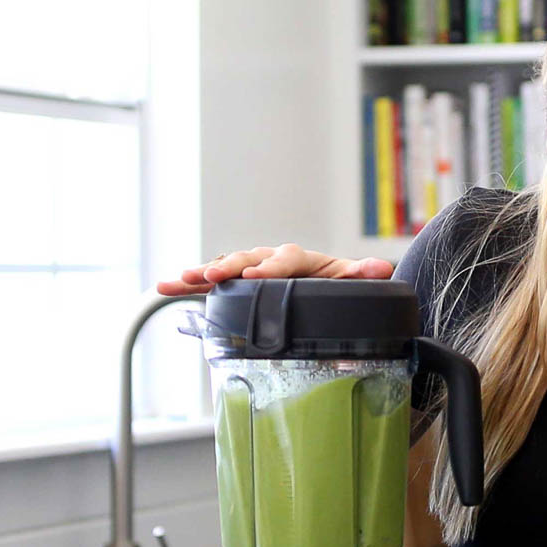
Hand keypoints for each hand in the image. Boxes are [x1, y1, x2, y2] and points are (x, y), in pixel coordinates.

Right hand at [157, 244, 395, 295]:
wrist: (316, 282)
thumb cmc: (330, 281)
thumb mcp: (347, 279)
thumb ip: (361, 275)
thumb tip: (383, 269)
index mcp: (298, 259)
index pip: (285, 260)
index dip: (272, 269)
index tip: (258, 277)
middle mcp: (268, 259)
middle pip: (247, 259)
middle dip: (229, 267)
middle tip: (213, 275)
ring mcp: (248, 269)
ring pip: (223, 268)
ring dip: (201, 273)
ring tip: (178, 279)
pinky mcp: (234, 283)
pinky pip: (208, 283)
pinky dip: (186, 284)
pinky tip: (163, 288)